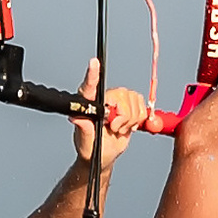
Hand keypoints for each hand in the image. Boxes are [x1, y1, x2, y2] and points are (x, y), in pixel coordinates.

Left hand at [67, 62, 148, 177]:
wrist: (105, 154)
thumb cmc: (90, 146)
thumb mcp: (85, 140)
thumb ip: (83, 128)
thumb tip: (75, 117)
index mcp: (87, 103)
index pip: (89, 87)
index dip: (92, 74)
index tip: (93, 63)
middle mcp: (102, 97)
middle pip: (119, 96)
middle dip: (121, 116)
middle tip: (113, 128)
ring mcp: (117, 100)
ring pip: (132, 100)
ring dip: (130, 120)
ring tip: (118, 128)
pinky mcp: (130, 104)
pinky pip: (141, 105)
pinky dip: (138, 119)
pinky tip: (127, 126)